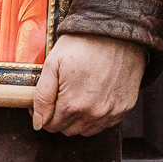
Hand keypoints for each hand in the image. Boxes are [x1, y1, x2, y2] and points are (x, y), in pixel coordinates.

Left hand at [30, 34, 145, 135]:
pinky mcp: (125, 107)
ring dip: (79, 118)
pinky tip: (95, 95)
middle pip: (68, 130)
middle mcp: (94, 114)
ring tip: (78, 93)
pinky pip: (106, 123)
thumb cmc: (82, 44)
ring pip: (87, 130)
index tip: (48, 99)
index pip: (51, 125)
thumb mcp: (52, 64)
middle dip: (60, 116)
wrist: (116, 31)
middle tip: (62, 93)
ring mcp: (112, 112)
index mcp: (73, 105)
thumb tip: (38, 122)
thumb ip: (42, 97)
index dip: (45, 113)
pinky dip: (97, 115)